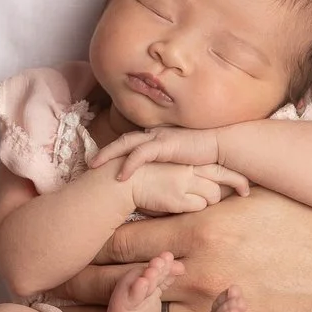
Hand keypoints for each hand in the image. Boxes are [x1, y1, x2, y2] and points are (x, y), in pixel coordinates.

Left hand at [50, 189, 311, 311]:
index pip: (120, 233)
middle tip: (37, 287)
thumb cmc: (299, 223)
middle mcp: (197, 266)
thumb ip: (194, 190)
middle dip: (73, 282)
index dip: (81, 241)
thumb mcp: (244, 195)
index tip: (53, 247)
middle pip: (114, 276)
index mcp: (198, 225)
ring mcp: (210, 307)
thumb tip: (146, 178)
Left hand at [94, 126, 223, 174]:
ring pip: (127, 143)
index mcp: (156, 137)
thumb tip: (156, 177)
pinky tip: (121, 175)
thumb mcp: (179, 160)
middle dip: (105, 151)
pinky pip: (142, 153)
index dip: (115, 150)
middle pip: (123, 140)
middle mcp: (154, 134)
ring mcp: (159, 137)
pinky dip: (129, 163)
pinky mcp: (166, 145)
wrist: (221, 146)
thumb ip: (166, 164)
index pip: (130, 142)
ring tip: (95, 166)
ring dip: (109, 154)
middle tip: (89, 164)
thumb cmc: (203, 155)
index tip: (101, 162)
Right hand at [126, 162, 248, 214]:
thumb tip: (201, 186)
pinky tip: (182, 205)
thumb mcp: (167, 169)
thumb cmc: (143, 176)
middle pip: (223, 178)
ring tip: (195, 200)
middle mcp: (189, 168)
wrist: (122, 179)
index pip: (219, 166)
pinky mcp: (177, 196)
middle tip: (245, 191)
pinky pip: (198, 206)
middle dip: (236, 185)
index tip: (246, 187)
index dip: (235, 176)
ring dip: (208, 200)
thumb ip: (184, 173)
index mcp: (187, 159)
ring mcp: (184, 181)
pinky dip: (195, 207)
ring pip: (213, 195)